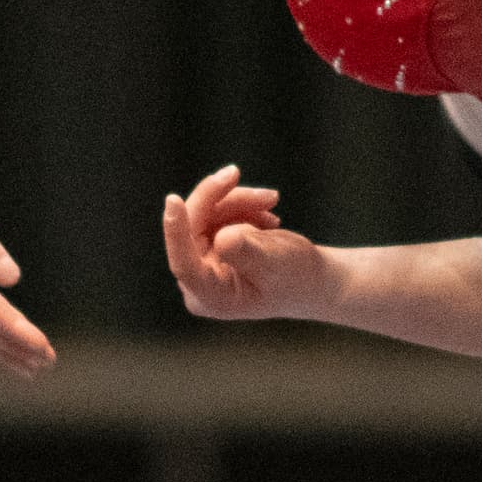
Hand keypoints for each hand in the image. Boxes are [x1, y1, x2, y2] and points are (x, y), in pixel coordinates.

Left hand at [160, 164, 330, 323]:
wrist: (308, 279)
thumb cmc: (296, 277)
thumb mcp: (277, 262)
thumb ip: (248, 252)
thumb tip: (222, 236)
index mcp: (214, 297)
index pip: (184, 263)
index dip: (176, 231)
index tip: (173, 200)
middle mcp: (200, 284)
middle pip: (194, 229)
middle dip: (225, 200)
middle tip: (251, 184)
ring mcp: (202, 265)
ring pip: (205, 215)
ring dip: (238, 201)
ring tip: (271, 201)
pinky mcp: (208, 248)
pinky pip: (213, 214)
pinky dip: (239, 207)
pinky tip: (265, 214)